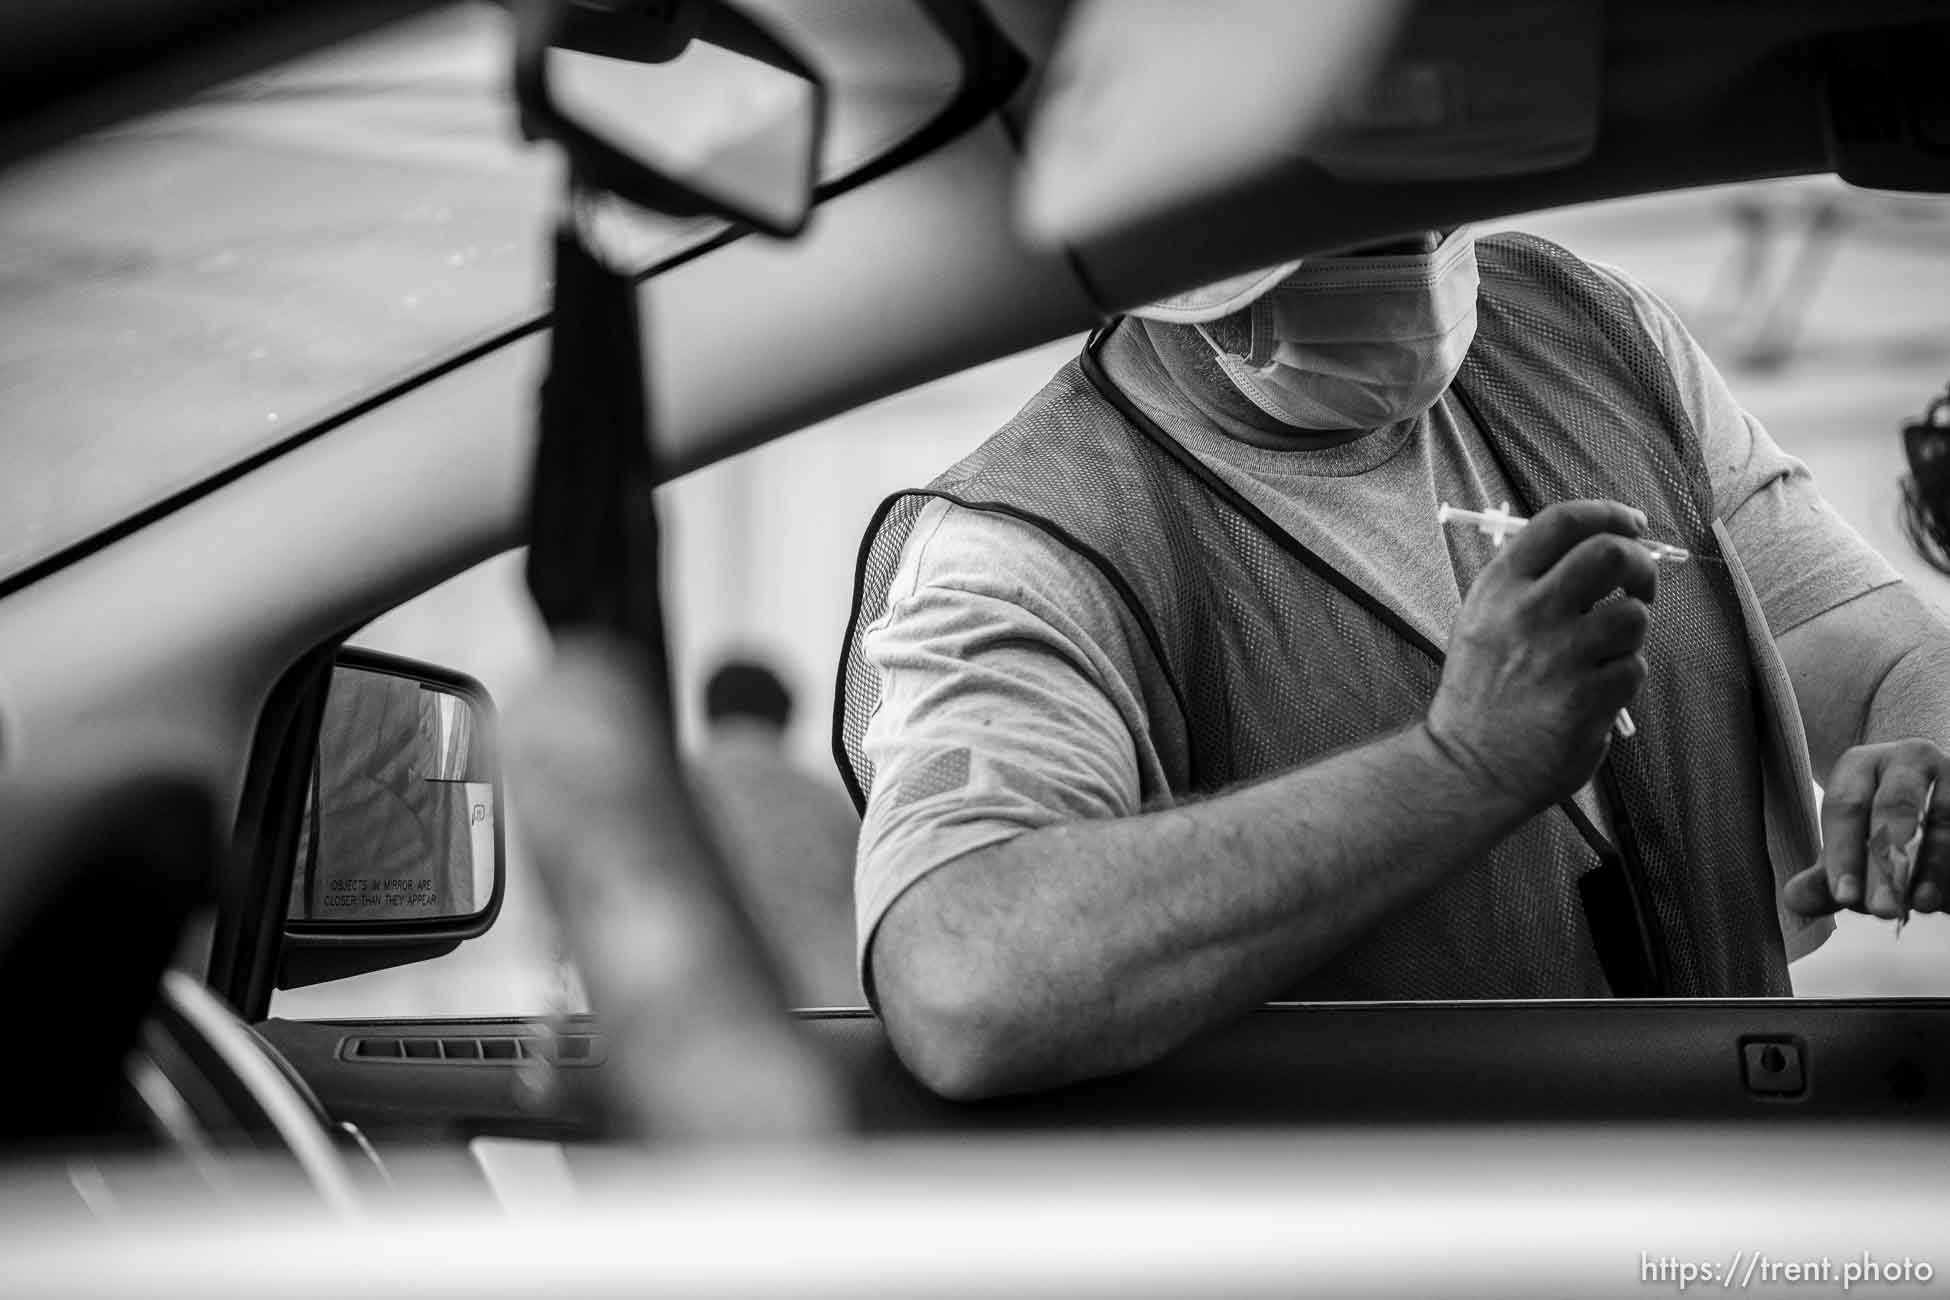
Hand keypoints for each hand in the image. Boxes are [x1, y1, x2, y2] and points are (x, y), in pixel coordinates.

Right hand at [1425, 500, 1656, 808]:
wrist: (1468, 764)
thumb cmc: (1484, 687)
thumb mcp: (1485, 617)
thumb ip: (1533, 579)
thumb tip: (1605, 541)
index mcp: (1499, 587)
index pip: (1563, 521)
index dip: (1609, 513)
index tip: (1632, 525)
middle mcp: (1527, 613)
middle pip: (1610, 553)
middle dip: (1640, 563)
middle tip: (1637, 584)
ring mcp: (1558, 657)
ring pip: (1634, 615)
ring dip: (1632, 629)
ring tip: (1606, 650)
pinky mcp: (1586, 700)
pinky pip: (1633, 668)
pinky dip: (1622, 676)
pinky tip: (1593, 690)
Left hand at [1783, 740, 1949, 917]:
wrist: (1935, 810)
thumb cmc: (1882, 831)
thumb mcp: (1853, 848)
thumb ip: (1828, 876)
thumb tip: (1796, 899)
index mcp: (1862, 765)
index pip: (1846, 805)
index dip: (1842, 853)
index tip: (1843, 896)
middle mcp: (1910, 759)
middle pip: (1895, 806)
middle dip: (1886, 861)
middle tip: (1880, 909)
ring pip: (1942, 821)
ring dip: (1930, 868)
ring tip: (1917, 905)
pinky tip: (1944, 900)